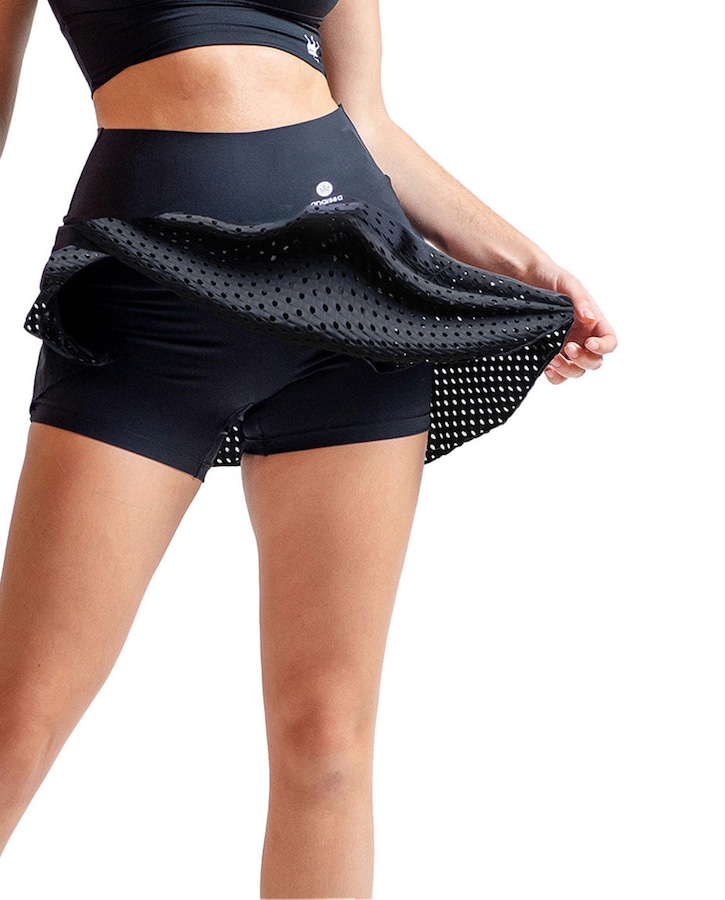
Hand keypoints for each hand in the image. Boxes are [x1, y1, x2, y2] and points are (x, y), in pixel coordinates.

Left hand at [526, 261, 616, 384]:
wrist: (526, 279)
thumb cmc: (552, 278)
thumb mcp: (569, 284)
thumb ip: (581, 301)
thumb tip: (589, 318)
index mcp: (593, 323)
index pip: (609, 342)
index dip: (604, 347)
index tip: (589, 343)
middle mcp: (582, 338)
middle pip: (594, 361)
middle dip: (583, 360)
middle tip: (568, 348)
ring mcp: (565, 347)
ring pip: (576, 371)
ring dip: (568, 370)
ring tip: (553, 360)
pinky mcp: (547, 353)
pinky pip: (557, 374)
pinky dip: (555, 376)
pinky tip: (546, 368)